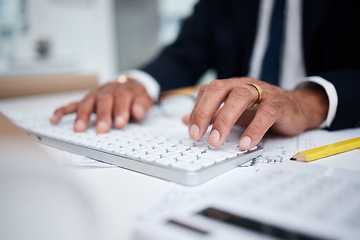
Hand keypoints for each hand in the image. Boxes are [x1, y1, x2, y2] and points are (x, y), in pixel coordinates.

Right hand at [50, 80, 154, 132]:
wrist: (132, 87)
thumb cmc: (137, 97)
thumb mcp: (146, 100)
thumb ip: (143, 105)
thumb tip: (137, 111)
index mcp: (125, 89)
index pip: (122, 97)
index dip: (121, 110)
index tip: (120, 123)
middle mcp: (109, 89)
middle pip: (104, 99)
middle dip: (102, 115)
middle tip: (101, 129)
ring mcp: (96, 93)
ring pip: (88, 101)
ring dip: (83, 115)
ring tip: (79, 128)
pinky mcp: (88, 99)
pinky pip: (73, 104)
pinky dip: (63, 111)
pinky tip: (55, 118)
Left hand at [182, 77, 328, 149]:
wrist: (298, 108)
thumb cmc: (261, 110)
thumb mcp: (234, 112)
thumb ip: (211, 115)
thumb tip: (185, 120)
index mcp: (232, 86)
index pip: (208, 91)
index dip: (197, 109)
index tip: (191, 131)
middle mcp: (245, 85)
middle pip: (220, 89)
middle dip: (205, 111)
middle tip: (196, 135)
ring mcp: (263, 92)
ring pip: (240, 97)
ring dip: (225, 120)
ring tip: (215, 141)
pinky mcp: (279, 105)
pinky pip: (266, 114)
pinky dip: (254, 129)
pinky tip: (244, 144)